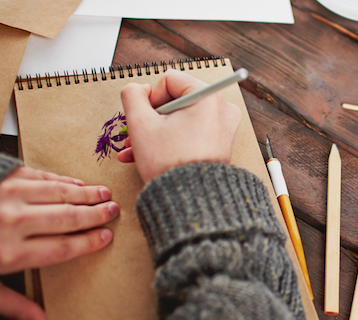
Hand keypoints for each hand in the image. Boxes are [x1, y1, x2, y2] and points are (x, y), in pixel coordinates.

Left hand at [0, 167, 119, 319]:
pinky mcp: (3, 176)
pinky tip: (76, 183)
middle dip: (94, 214)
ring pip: (59, 194)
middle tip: (114, 211)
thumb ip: (13, 307)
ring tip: (103, 194)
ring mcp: (8, 195)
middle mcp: (13, 222)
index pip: (62, 247)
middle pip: (67, 218)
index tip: (106, 237)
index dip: (88, 242)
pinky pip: (42, 176)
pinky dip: (62, 180)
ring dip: (85, 194)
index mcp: (9, 254)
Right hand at [117, 69, 241, 182]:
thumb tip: (138, 89)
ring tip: (135, 148)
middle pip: (177, 100)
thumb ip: (132, 96)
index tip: (144, 118)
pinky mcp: (221, 143)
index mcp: (208, 97)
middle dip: (151, 118)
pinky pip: (192, 132)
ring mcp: (224, 127)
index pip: (170, 80)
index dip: (150, 98)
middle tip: (135, 134)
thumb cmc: (170, 164)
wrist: (190, 201)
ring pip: (182, 119)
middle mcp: (222, 109)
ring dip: (156, 132)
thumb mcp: (140, 124)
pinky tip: (148, 154)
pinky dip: (172, 140)